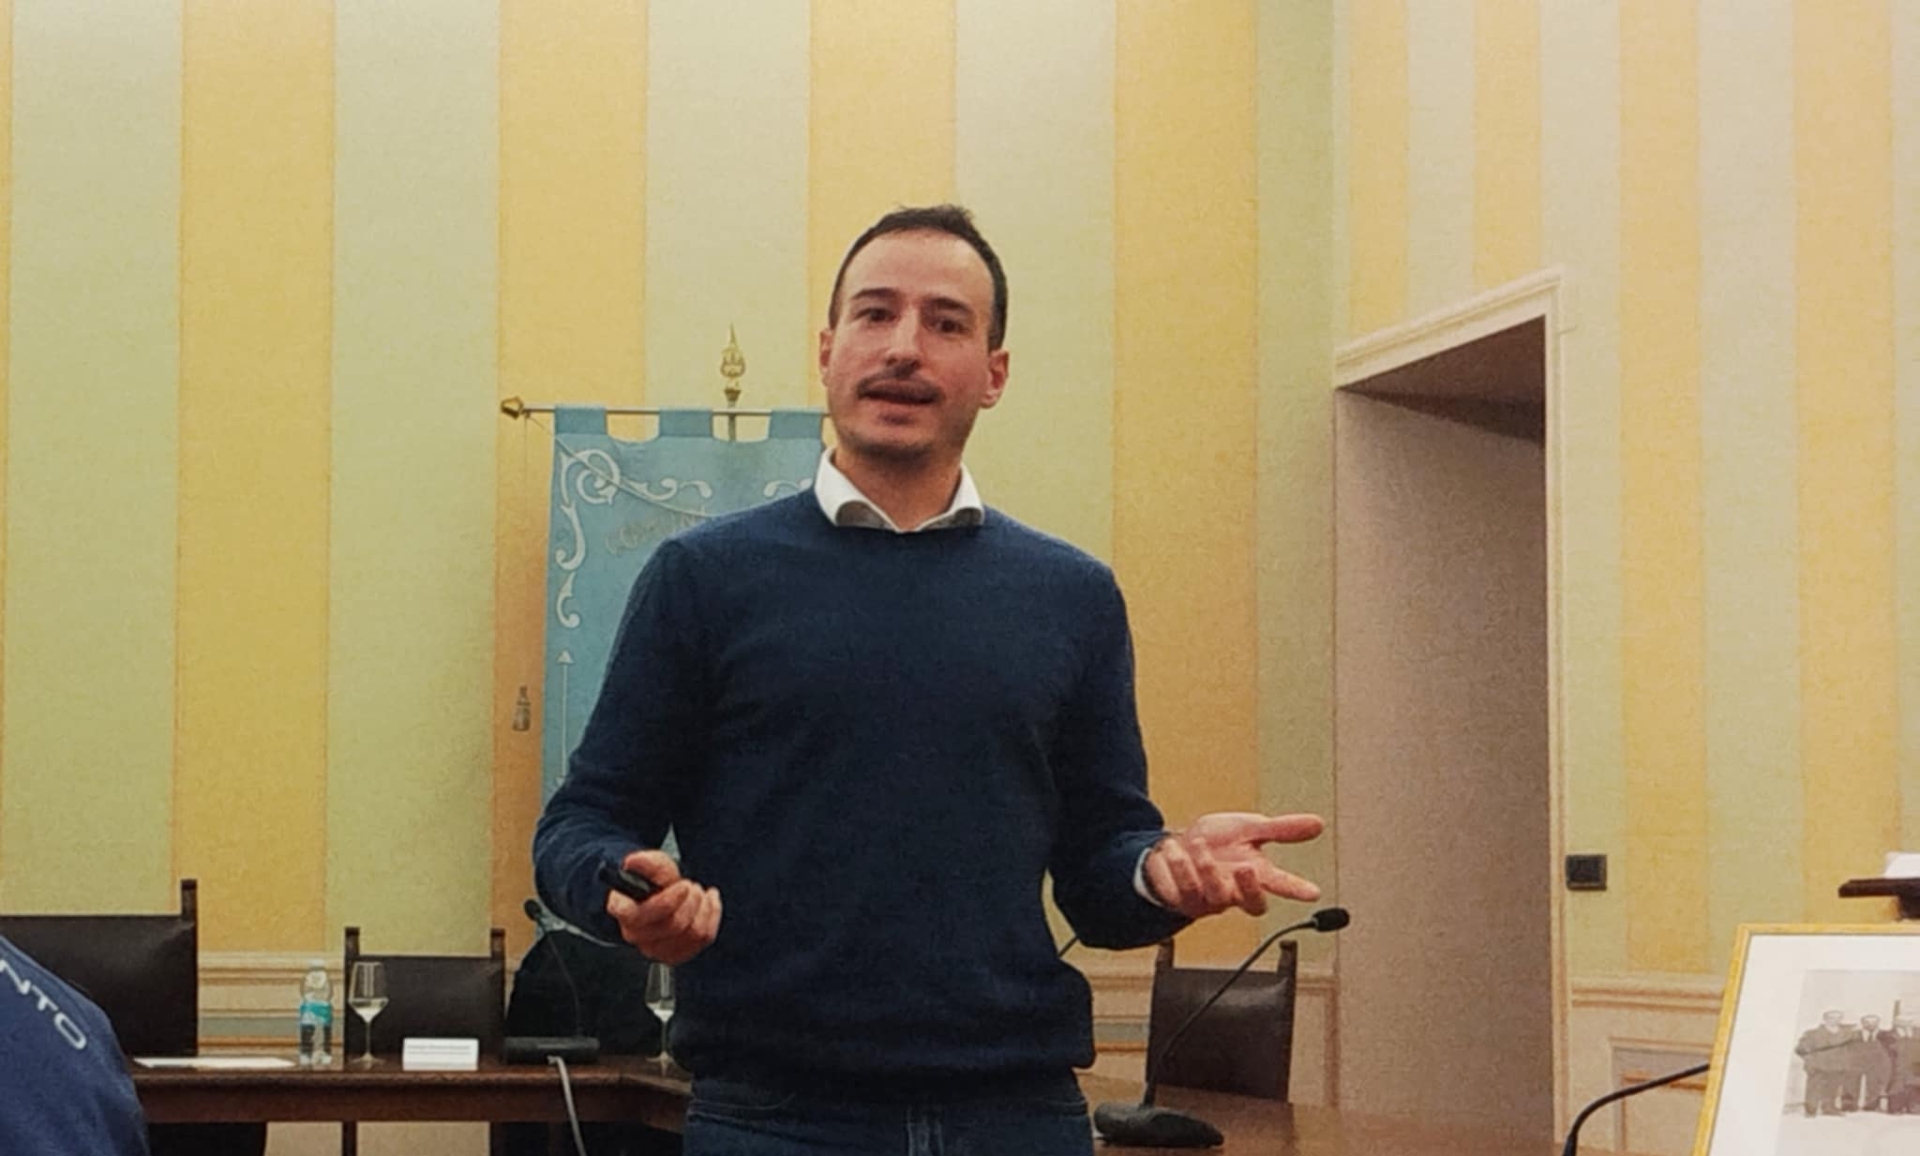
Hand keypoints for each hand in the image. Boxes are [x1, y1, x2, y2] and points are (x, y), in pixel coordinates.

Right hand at [606, 850, 721, 964]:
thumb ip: (645, 862)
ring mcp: (655, 949)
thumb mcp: (650, 865)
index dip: (665, 902)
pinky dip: (713, 915)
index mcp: (624, 911)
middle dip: (691, 900)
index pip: (638, 916)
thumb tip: (634, 861)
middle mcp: (636, 935)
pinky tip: (709, 901)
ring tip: (698, 892)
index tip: (682, 885)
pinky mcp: (676, 954)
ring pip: (691, 934)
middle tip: (691, 885)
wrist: (660, 894)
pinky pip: (704, 939)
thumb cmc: (651, 882)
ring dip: (703, 907)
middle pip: (673, 925)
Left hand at [1143, 812, 1323, 919]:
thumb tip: (1317, 824)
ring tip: (1199, 844)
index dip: (1296, 889)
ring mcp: (1210, 899)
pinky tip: (1174, 849)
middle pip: (1252, 903)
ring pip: (1216, 895)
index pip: (1281, 885)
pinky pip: (1183, 891)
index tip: (1312, 892)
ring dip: (1207, 868)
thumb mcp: (1249, 828)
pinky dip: (1178, 867)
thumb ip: (1281, 829)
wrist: (1174, 848)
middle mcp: (1235, 891)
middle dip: (1250, 888)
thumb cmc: (1216, 843)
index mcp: (1255, 875)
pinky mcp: (1184, 900)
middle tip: (1246, 867)